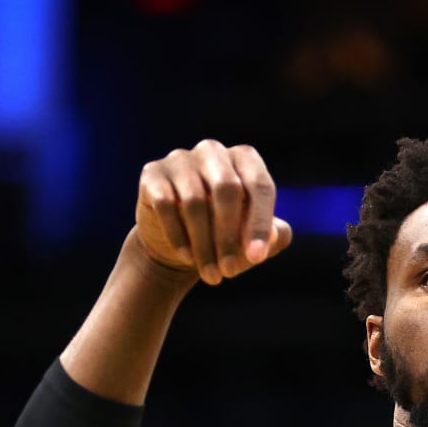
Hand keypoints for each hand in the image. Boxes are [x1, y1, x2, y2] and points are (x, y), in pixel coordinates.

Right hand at [135, 140, 293, 285]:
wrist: (181, 247)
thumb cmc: (227, 238)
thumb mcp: (256, 241)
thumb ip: (275, 236)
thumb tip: (273, 233)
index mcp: (245, 159)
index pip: (260, 186)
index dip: (259, 223)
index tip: (256, 258)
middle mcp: (213, 151)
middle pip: (227, 189)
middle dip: (229, 236)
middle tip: (230, 272)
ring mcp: (180, 159)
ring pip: (195, 200)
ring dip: (204, 245)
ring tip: (211, 275)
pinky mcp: (152, 173)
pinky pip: (166, 204)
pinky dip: (178, 236)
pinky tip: (187, 257)